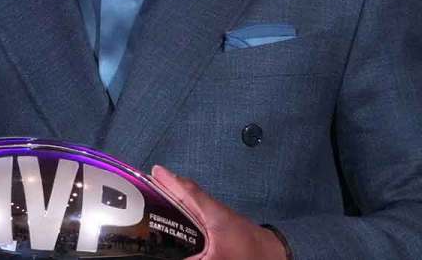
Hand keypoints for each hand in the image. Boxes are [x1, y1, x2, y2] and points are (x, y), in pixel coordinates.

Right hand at [150, 164, 287, 259]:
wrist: (275, 256)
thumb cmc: (248, 254)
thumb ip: (191, 258)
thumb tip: (172, 255)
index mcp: (212, 213)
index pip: (187, 191)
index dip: (169, 181)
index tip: (153, 170)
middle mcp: (215, 211)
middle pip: (187, 195)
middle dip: (168, 188)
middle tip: (147, 186)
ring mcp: (220, 218)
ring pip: (194, 204)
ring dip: (176, 200)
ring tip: (156, 201)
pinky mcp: (223, 228)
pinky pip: (199, 214)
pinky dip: (186, 211)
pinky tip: (178, 222)